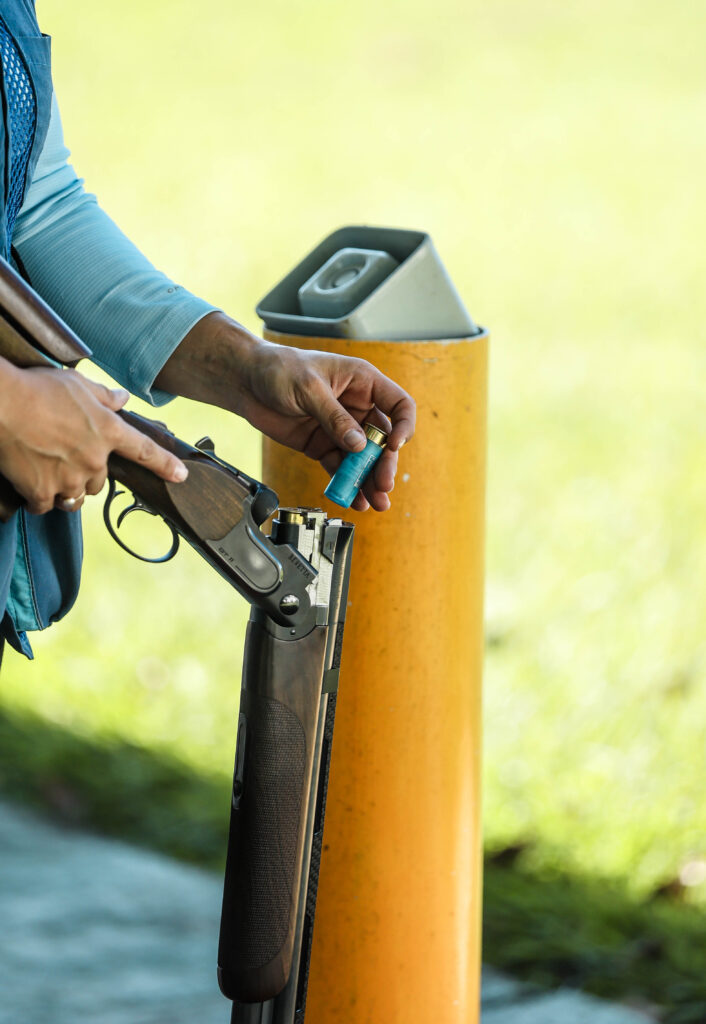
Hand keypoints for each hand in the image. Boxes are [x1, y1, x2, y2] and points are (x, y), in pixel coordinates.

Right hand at [0, 360, 187, 514]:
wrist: (2, 405)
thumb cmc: (37, 389)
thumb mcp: (77, 384)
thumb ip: (103, 395)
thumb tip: (123, 398)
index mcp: (107, 431)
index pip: (145, 451)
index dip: (166, 465)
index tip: (181, 476)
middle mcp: (94, 459)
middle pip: (100, 482)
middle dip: (86, 474)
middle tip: (64, 457)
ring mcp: (69, 478)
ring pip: (76, 498)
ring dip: (67, 491)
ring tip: (49, 474)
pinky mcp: (43, 492)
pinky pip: (47, 506)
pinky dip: (39, 499)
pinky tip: (29, 485)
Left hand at [236, 341, 414, 510]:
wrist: (245, 380)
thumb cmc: (278, 368)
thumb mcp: (309, 388)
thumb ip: (334, 417)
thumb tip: (359, 444)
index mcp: (362, 382)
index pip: (398, 404)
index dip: (403, 426)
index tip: (393, 445)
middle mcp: (356, 406)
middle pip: (382, 439)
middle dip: (384, 463)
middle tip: (383, 485)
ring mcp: (339, 428)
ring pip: (363, 458)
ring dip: (369, 480)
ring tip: (374, 502)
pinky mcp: (322, 445)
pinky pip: (340, 467)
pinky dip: (346, 483)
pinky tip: (352, 499)